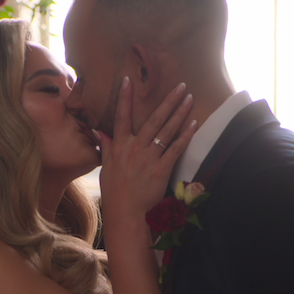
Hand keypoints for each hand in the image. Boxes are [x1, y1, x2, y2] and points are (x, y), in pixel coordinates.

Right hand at [96, 78, 197, 224]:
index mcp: (119, 147)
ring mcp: (149, 158)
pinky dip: (185, 135)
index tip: (128, 80)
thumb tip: (99, 131)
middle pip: (153, 120)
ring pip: (166, 131)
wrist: (126, 213)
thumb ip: (106, 147)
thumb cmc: (115, 192)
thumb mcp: (106, 168)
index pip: (121, 117)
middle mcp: (134, 149)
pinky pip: (175, 149)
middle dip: (167, 101)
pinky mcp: (161, 170)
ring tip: (189, 98)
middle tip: (179, 85)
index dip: (125, 98)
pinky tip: (193, 123)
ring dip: (179, 113)